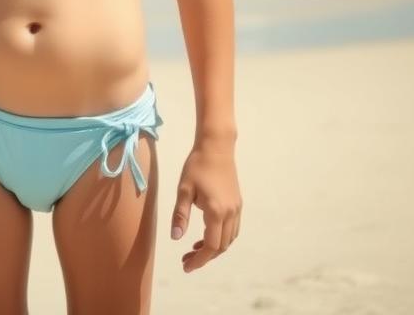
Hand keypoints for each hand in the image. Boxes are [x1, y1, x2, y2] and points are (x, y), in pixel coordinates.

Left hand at [170, 139, 241, 272]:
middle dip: (204, 257)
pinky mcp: (238, 203)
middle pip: (221, 247)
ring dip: (214, 248)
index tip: (186, 266)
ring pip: (229, 240)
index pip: (210, 246)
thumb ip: (181, 215)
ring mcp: (237, 209)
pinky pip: (233, 229)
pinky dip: (221, 237)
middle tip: (186, 259)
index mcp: (216, 212)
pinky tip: (207, 234)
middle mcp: (230, 214)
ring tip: (194, 249)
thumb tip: (176, 238)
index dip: (199, 260)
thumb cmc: (197, 166)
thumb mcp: (184, 189)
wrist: (216, 147)